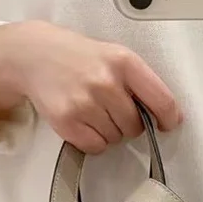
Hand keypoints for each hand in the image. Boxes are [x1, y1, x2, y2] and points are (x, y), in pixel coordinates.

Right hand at [0, 21, 181, 153]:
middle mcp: (106, 81)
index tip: (168, 124)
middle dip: (127, 123)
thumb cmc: (78, 57)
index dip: (168, 118)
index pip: (161, 100)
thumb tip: (163, 114)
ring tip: (93, 109)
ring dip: (108, 131)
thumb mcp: (114, 56)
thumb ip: (138, 82)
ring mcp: (85, 102)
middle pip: (136, 126)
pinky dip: (92, 140)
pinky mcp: (68, 121)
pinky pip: (95, 146)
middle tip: (111, 108)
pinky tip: (82, 120)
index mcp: (124, 62)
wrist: (34, 55)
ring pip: (115, 138)